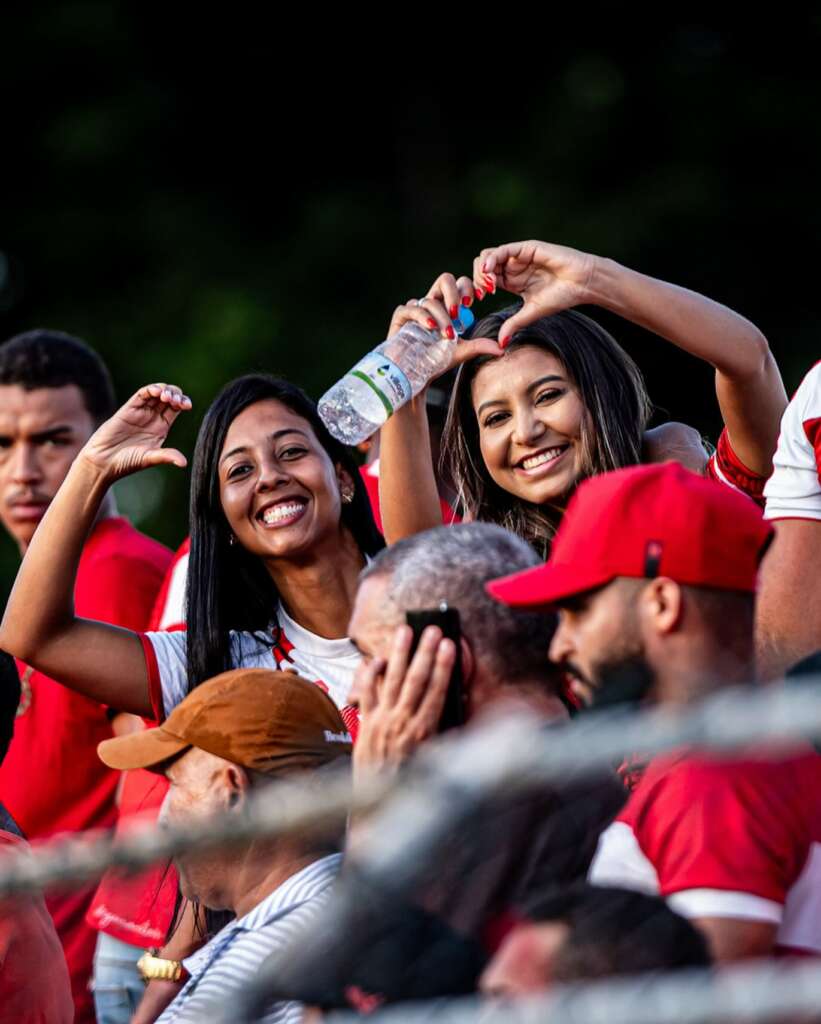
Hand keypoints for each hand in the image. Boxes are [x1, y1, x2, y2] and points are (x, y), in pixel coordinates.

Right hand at [80, 383, 191, 481]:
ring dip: (164, 390)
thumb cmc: (126, 462)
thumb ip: (166, 456)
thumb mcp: (150, 458)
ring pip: (156, 392)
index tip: (187, 406)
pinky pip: (141, 394)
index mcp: (161, 428)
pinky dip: (150, 389)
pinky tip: (156, 391)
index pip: (176, 409)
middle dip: (176, 394)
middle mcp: (152, 418)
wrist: (103, 461)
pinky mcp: (128, 409)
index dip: (183, 403)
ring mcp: (140, 412)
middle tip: (176, 401)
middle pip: (169, 397)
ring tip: (167, 397)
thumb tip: (184, 463)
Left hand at [352, 624, 456, 776]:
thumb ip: (446, 729)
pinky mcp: (365, 724)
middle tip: (432, 629)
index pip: (436, 690)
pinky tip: (377, 659)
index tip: (449, 645)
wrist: (379, 803)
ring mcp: (381, 721)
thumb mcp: (436, 758)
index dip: (443, 665)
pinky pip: (367, 693)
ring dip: (400, 653)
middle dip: (425, 651)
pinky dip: (371, 675)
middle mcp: (402, 723)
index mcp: (424, 732)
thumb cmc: (413, 782)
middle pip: (416, 679)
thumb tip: (456, 701)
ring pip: (392, 680)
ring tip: (405, 631)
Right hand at [386, 273, 501, 379]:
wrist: (415, 376)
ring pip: (430, 300)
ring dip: (442, 317)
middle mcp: (431, 304)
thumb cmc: (435, 362)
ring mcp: (415, 309)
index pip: (459, 285)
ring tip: (447, 335)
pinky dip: (422, 316)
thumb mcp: (461, 352)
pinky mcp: (400, 317)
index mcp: (446, 307)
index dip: (467, 288)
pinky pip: (411, 308)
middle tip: (459, 312)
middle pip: (445, 279)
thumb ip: (480, 346)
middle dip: (454, 294)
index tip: (473, 302)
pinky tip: (430, 326)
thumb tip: (502, 350)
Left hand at [474, 240, 597, 344]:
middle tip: (483, 293)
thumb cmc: (562, 296)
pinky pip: (503, 250)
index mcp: (512, 281)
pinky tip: (490, 273)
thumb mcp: (531, 313)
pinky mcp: (526, 248)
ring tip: (488, 285)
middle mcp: (513, 267)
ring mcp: (518, 256)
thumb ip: (514, 324)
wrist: (582, 283)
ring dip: (482, 270)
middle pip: (482, 266)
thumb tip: (500, 343)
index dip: (478, 288)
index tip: (479, 300)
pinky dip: (492, 260)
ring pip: (488, 256)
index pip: (485, 280)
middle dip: (476, 279)